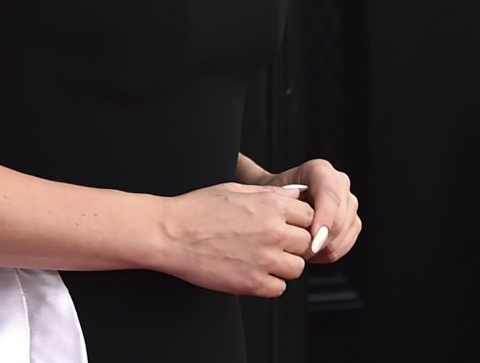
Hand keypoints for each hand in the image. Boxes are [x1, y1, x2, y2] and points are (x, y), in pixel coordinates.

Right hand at [155, 182, 315, 296]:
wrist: (170, 234)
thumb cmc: (197, 209)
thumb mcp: (235, 189)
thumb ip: (269, 193)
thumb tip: (294, 195)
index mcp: (271, 205)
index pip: (309, 215)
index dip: (298, 220)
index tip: (286, 224)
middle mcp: (273, 232)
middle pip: (307, 243)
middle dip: (293, 243)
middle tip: (273, 243)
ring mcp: (264, 260)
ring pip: (297, 268)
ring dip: (284, 264)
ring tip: (262, 258)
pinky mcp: (252, 283)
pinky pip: (279, 288)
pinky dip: (269, 283)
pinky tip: (253, 271)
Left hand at [256, 158, 360, 263]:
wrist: (279, 201)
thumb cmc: (273, 196)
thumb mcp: (270, 194)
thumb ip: (281, 202)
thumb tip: (296, 218)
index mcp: (320, 170)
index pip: (330, 195)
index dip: (324, 219)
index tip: (313, 241)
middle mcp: (339, 183)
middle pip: (339, 218)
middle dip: (320, 240)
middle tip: (299, 251)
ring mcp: (348, 202)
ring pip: (344, 233)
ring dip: (323, 248)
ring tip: (301, 250)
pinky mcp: (352, 221)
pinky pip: (346, 243)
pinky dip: (329, 252)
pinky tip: (312, 252)